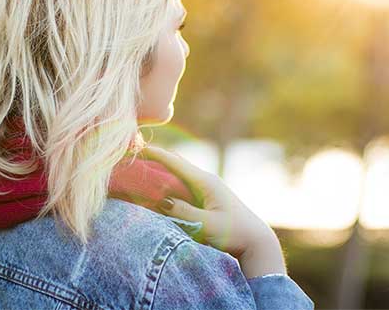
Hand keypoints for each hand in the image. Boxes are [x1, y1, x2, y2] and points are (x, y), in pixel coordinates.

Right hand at [141, 144, 284, 268]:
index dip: (155, 154)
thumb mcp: (207, 225)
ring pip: (177, 176)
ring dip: (159, 174)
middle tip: (132, 159)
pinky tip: (156, 191)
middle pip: (175, 165)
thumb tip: (161, 201)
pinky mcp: (205, 199)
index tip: (136, 146)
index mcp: (205, 182)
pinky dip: (167, 187)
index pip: (175, 162)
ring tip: (138, 172)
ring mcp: (205, 189)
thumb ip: (184, 212)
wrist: (256, 241)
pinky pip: (182, 188)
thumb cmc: (234, 233)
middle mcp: (205, 181)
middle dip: (154, 160)